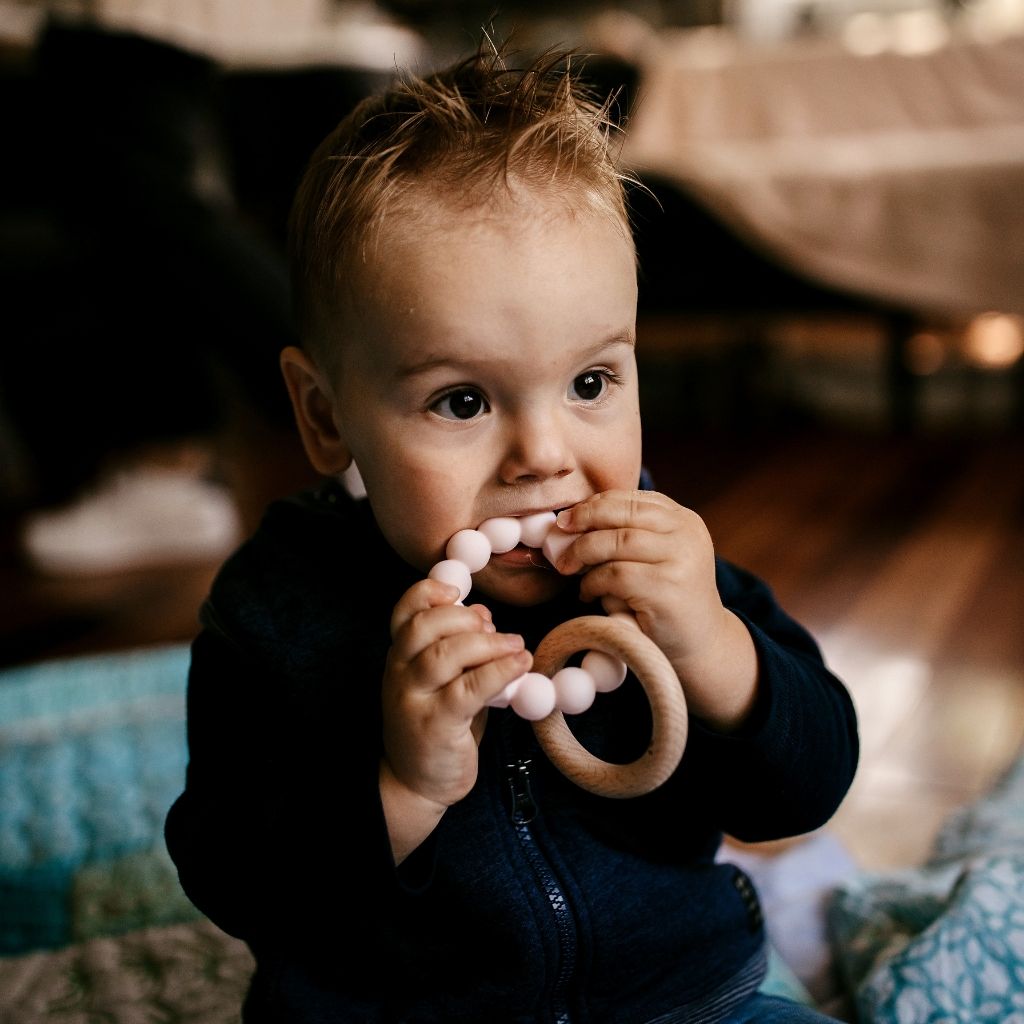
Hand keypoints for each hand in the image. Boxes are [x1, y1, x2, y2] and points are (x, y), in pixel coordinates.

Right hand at [381, 578, 530, 827]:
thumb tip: (483, 613)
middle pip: (424, 628)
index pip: (404, 612)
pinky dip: (499, 672)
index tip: (458, 591)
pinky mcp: (435, 726)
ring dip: (488, 644)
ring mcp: (414, 700)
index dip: (428, 594)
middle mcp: (400, 674)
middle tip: (494, 627)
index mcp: (400, 657)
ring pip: (445, 656)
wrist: (416, 783)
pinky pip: (469, 689)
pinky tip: (521, 664)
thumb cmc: (437, 725)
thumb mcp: (444, 681)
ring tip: (516, 646)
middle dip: (464, 618)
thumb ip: (458, 648)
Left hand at [553, 490, 758, 729]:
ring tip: (571, 571)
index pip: (630, 499)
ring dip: (583, 554)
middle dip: (583, 522)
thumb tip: (568, 524)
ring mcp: (680, 560)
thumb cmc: (665, 602)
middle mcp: (686, 534)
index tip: (566, 520)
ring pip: (614, 542)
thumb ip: (624, 536)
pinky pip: (614, 575)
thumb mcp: (652, 559)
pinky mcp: (667, 588)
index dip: (593, 506)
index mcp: (683, 520)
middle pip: (621, 513)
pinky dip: (592, 582)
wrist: (702, 648)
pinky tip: (588, 594)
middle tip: (558, 539)